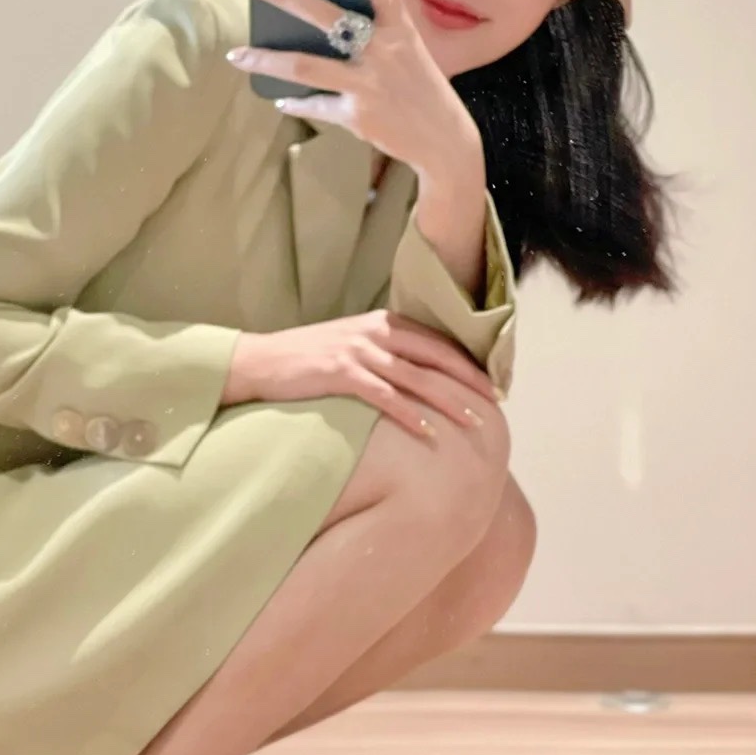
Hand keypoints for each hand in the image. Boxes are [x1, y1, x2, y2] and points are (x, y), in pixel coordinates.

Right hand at [223, 311, 498, 437]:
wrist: (259, 361)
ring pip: (417, 377)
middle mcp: (374, 332)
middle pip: (435, 356)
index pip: (436, 340)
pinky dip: (410, 414)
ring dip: (450, 400)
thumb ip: (381, 350)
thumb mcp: (348, 345)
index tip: (491, 383)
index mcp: (381, 322)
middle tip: (496, 402)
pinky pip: (385, 396)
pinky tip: (429, 431)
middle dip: (469, 379)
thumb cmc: (304, 360)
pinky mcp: (341, 373)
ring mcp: (358, 352)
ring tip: (475, 421)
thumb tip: (414, 373)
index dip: (467, 361)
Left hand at [227, 0, 481, 183]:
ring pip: (303, 67)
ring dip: (265, 60)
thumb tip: (330, 20)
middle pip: (325, 17)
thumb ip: (377, 34)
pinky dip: (297, 103)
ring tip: (236, 56)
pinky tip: (282, 100)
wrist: (443, 141)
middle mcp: (382, 52)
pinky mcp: (356, 115)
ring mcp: (367, 84)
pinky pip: (316, 105)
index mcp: (400, 29)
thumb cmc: (422, 89)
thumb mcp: (409, 52)